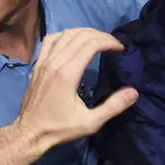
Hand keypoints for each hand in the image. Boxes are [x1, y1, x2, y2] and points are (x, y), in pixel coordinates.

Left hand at [13, 28, 138, 153]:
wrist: (29, 132)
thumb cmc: (60, 128)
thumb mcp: (91, 123)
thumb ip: (113, 106)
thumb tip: (134, 92)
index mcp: (67, 74)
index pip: (90, 44)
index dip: (109, 42)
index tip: (120, 48)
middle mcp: (54, 62)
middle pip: (79, 35)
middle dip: (100, 36)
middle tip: (114, 44)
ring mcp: (43, 61)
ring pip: (65, 34)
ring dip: (84, 33)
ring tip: (98, 40)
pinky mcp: (37, 64)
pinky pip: (50, 40)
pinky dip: (65, 35)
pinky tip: (73, 41)